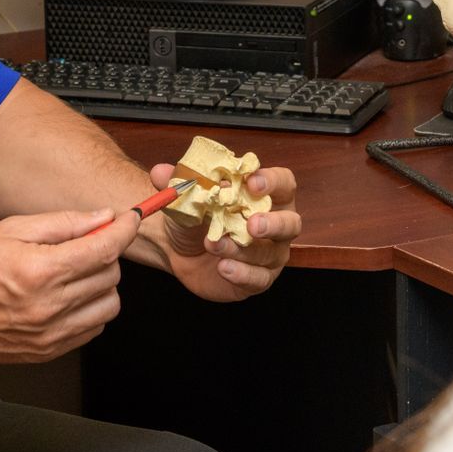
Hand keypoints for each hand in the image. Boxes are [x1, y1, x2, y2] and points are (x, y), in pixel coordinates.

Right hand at [0, 207, 140, 363]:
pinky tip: (67, 296)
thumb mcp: (11, 229)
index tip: (131, 219)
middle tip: (84, 244)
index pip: (104, 249)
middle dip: (105, 253)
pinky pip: (93, 329)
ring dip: (101, 284)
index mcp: (40, 270)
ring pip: (109, 305)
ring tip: (74, 273)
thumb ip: (62, 223)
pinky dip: (90, 309)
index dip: (124, 230)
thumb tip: (102, 218)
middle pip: (111, 275)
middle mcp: (50, 306)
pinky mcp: (49, 352)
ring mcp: (51, 334)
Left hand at [147, 163, 299, 302]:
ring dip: (243, 250)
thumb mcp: (185, 196)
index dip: (273, 181)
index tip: (253, 182)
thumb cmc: (194, 215)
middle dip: (273, 223)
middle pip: (291, 223)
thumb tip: (161, 172)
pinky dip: (241, 273)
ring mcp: (270, 254)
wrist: (177, 248)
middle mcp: (275, 225)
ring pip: (270, 254)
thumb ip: (178, 182)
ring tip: (215, 244)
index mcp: (264, 196)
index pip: (283, 184)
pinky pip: (258, 279)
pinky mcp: (258, 279)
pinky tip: (223, 268)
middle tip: (252, 224)